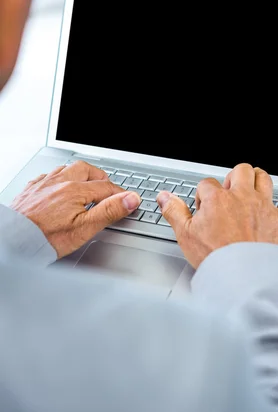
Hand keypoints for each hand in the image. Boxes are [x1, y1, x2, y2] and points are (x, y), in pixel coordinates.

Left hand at [11, 161, 140, 258]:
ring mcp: (43, 184)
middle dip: (98, 177)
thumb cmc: (45, 238)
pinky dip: (59, 179)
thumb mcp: (84, 228)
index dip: (119, 193)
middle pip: (85, 170)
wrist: (12, 241)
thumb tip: (130, 199)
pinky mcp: (30, 190)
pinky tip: (59, 188)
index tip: (127, 199)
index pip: (105, 187)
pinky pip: (48, 176)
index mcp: (75, 190)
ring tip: (85, 185)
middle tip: (106, 187)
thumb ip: (109, 211)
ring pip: (65, 170)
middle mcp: (58, 182)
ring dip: (79, 175)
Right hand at [157, 163, 277, 268]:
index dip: (203, 194)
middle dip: (233, 177)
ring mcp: (263, 206)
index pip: (207, 184)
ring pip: (264, 178)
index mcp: (218, 199)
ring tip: (254, 181)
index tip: (203, 207)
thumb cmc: (216, 259)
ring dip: (259, 177)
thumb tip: (164, 197)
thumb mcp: (185, 235)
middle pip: (240, 171)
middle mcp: (242, 197)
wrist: (244, 277)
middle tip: (229, 188)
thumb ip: (174, 212)